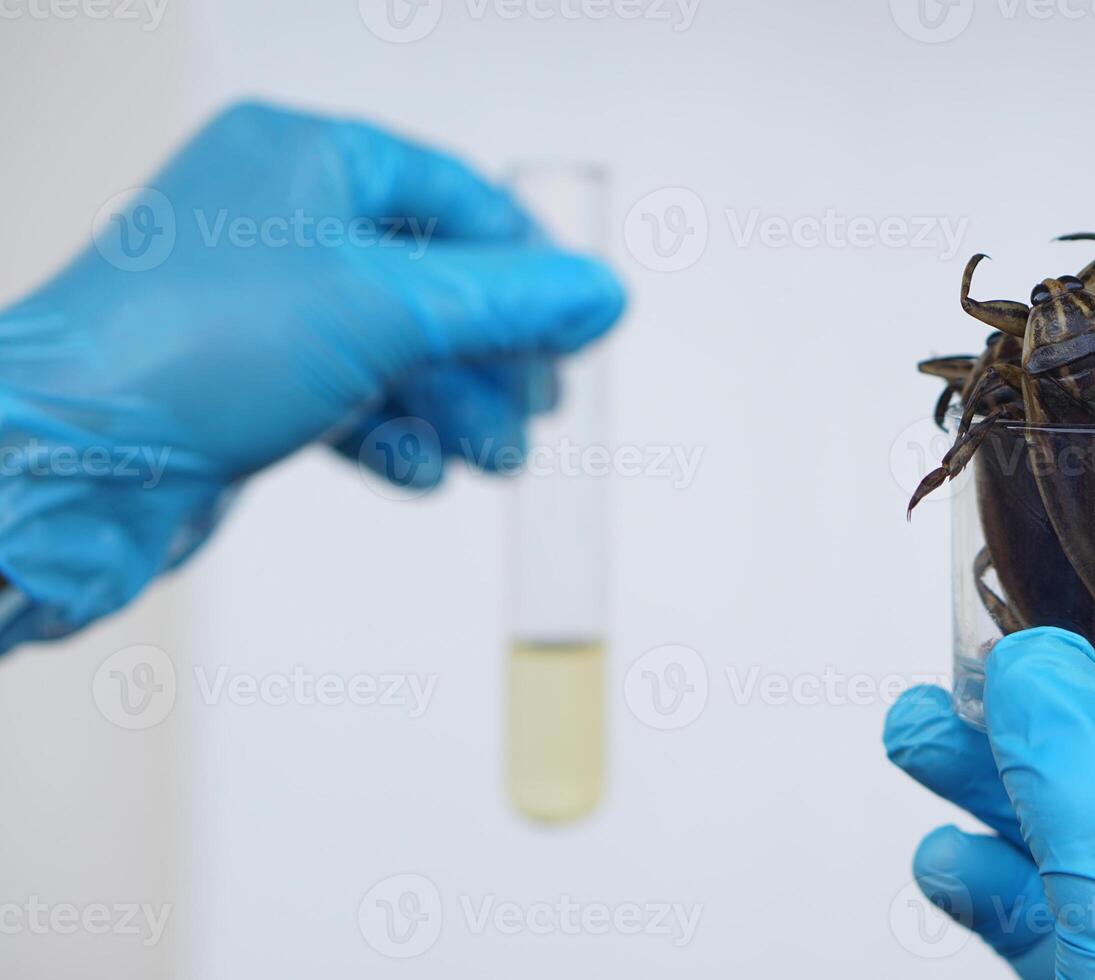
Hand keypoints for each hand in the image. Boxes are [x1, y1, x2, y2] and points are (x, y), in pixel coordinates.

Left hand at [0, 101, 623, 647]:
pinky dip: (393, 434)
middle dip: (492, 354)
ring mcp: (259, 301)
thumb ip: (508, 302)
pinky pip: (347, 396)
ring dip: (454, 406)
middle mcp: (280, 219)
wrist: (62, 458)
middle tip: (537, 408)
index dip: (526, 266)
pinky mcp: (244, 377)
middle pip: (433, 279)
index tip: (577, 326)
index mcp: (307, 158)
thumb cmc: (192, 348)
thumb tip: (601, 293)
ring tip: (492, 457)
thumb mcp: (385, 309)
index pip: (457, 196)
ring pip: (395, 347)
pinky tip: (417, 471)